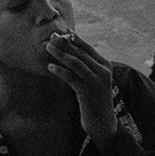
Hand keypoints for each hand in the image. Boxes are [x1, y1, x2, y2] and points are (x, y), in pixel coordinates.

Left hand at [46, 31, 117, 151]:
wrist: (103, 124)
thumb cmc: (95, 100)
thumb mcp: (94, 80)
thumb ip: (87, 66)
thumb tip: (71, 50)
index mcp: (106, 65)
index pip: (88, 48)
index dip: (75, 39)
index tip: (63, 31)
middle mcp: (103, 71)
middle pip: (80, 53)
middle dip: (65, 43)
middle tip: (52, 36)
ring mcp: (96, 81)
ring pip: (75, 62)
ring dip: (60, 53)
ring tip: (48, 47)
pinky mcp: (88, 92)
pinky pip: (71, 77)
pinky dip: (60, 70)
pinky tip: (50, 67)